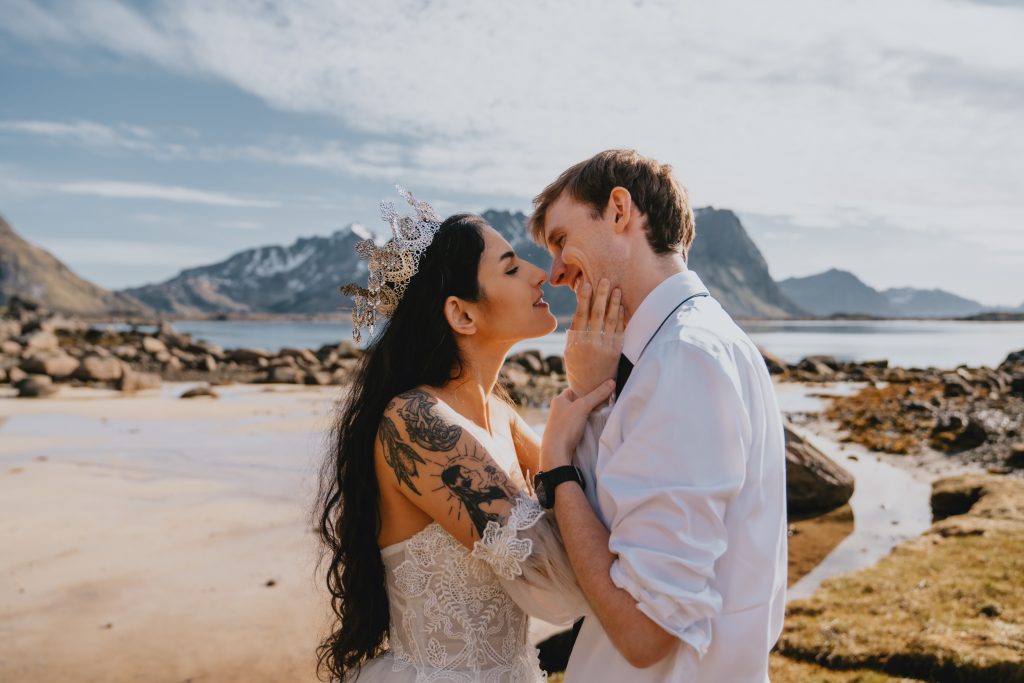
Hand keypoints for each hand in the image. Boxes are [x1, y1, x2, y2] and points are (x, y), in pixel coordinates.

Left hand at [540, 380, 615, 469]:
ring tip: (601, 412)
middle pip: (577, 401)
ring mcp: (561, 422)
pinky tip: (593, 425)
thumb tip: (611, 382)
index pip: (574, 389)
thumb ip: (597, 395)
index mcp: (559, 400)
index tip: (599, 388)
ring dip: (588, 414)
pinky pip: (578, 425)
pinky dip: (586, 424)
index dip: (586, 387)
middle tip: (604, 400)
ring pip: (578, 414)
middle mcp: (558, 410)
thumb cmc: (565, 426)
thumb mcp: (583, 407)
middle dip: (589, 402)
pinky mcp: (565, 434)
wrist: (556, 452)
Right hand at [564, 278, 623, 394]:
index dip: (584, 298)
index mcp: (576, 342)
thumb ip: (574, 334)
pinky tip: (622, 306)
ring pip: (610, 320)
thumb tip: (578, 314)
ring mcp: (604, 348)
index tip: (586, 284)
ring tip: (617, 289)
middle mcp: (590, 343)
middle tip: (605, 280)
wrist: (590, 391)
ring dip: (614, 303)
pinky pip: (620, 331)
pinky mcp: (615, 352)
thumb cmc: (577, 369)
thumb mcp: (569, 352)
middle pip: (597, 314)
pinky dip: (621, 317)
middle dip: (601, 295)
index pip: (580, 315)